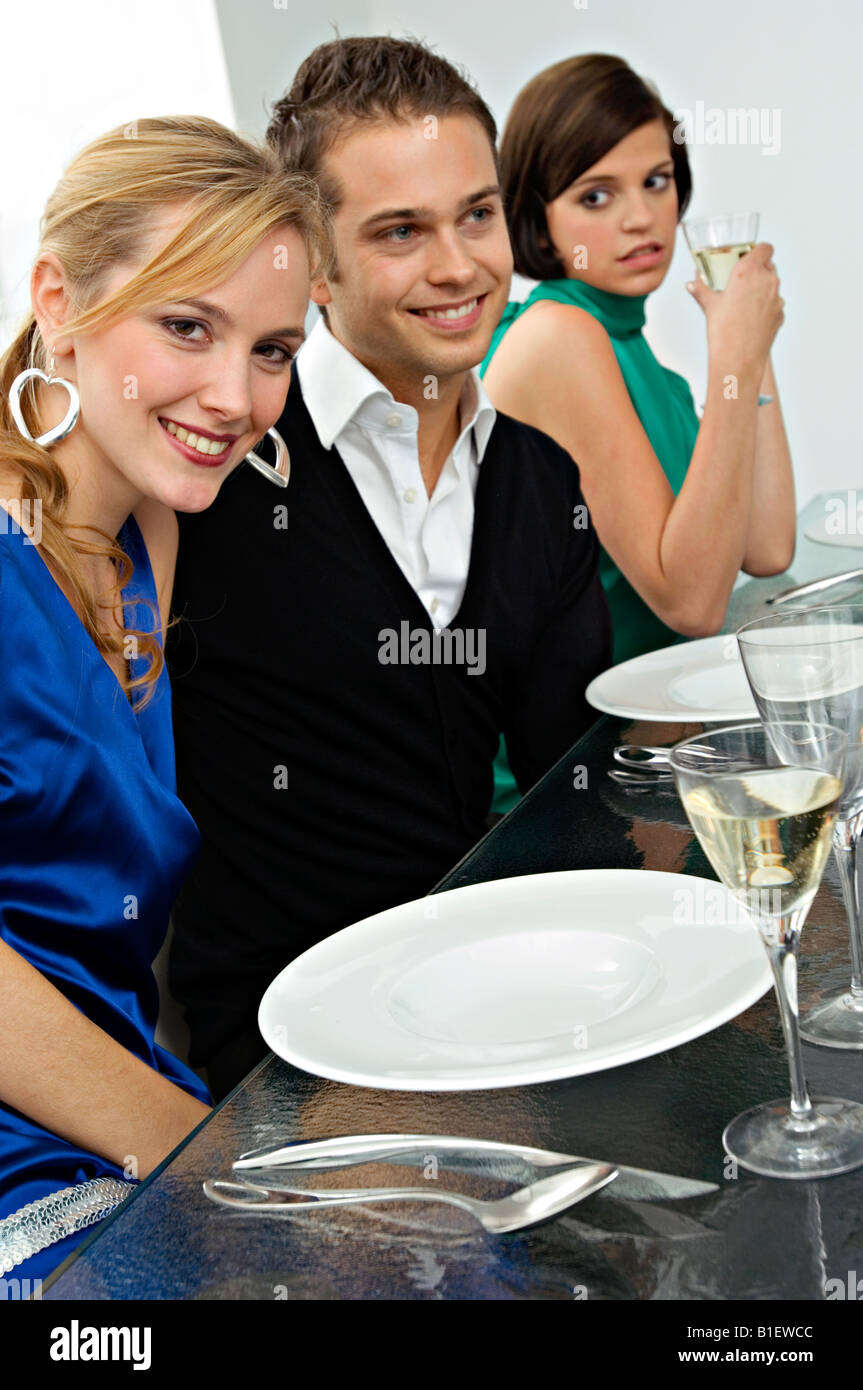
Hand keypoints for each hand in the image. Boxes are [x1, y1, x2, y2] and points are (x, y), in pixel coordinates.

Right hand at [686, 242, 784, 375]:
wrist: (739, 358)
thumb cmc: (723, 331)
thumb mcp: (709, 306)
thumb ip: (702, 290)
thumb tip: (693, 284)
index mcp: (749, 271)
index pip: (765, 248)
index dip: (759, 250)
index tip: (752, 255)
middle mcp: (767, 280)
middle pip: (769, 265)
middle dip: (758, 270)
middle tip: (743, 281)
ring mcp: (777, 297)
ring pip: (773, 285)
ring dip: (762, 289)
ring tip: (745, 303)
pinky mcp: (781, 313)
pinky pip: (774, 303)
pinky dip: (766, 306)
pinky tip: (751, 318)